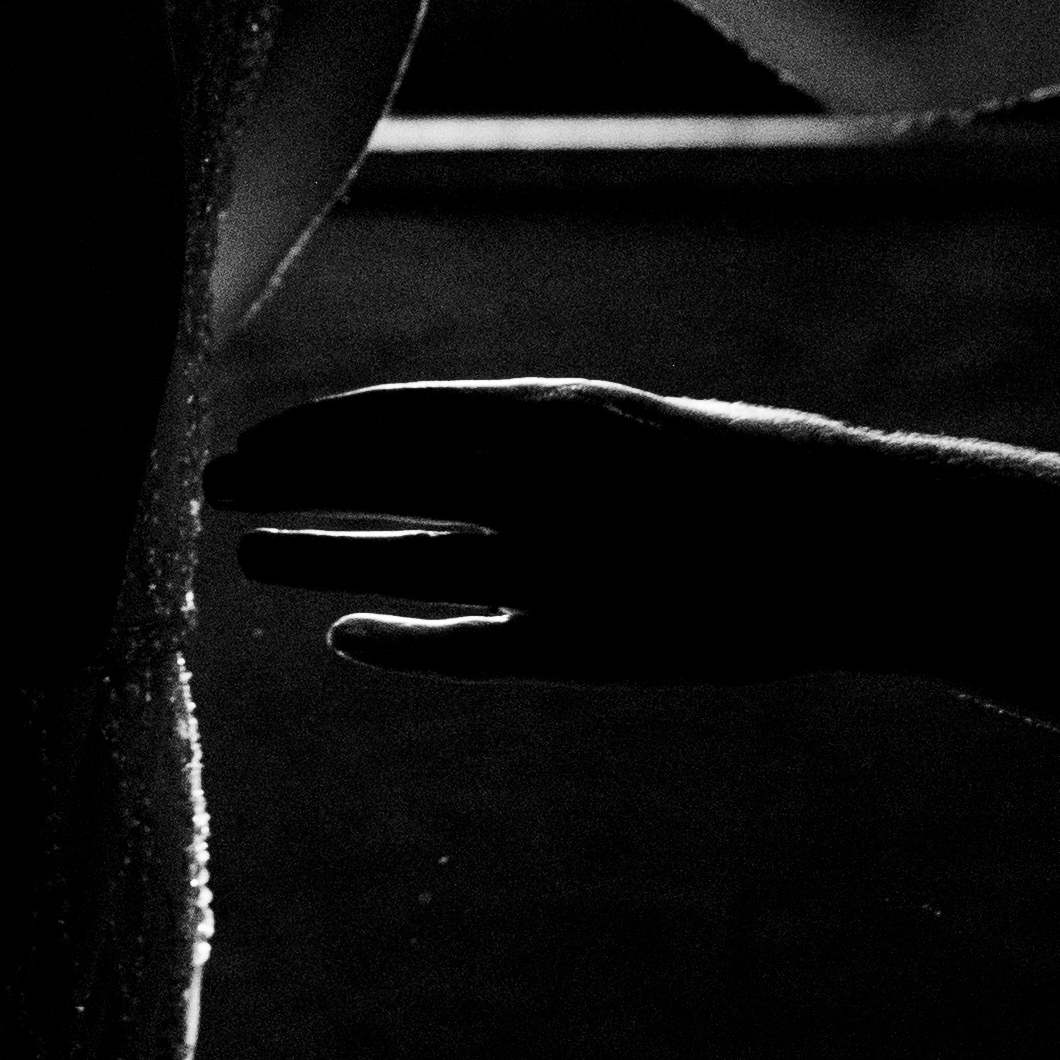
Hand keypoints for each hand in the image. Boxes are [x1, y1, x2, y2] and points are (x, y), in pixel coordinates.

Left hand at [207, 378, 869, 681]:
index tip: (251, 434)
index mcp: (557, 416)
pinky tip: (343, 637)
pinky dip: (403, 639)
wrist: (851, 543)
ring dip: (322, 554)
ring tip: (243, 552)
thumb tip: (438, 443)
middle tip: (208, 484)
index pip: (401, 420)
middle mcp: (544, 485)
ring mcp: (561, 567)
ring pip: (410, 557)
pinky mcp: (586, 643)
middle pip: (384, 481)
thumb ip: (538, 441)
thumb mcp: (626, 429)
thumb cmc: (745, 473)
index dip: (318, 430)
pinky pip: (471, 643)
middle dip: (291, 480)